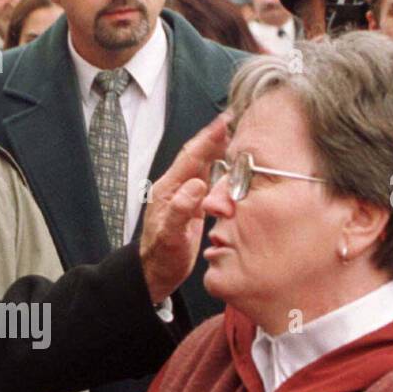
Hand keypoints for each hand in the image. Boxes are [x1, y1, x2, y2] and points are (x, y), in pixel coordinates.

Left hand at [139, 114, 227, 304]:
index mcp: (169, 189)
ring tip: (237, 134)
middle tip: (235, 118)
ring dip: (218, 149)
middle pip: (197, 155)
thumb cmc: (161, 257)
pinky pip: (208, 179)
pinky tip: (232, 162)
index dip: (208, 139)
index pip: (190, 157)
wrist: (156, 273)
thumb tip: (196, 186)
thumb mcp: (170, 236)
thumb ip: (180, 210)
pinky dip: (220, 167)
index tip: (223, 122)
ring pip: (203, 165)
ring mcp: (184, 195)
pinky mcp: (193, 204)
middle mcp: (176, 187)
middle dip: (214, 137)